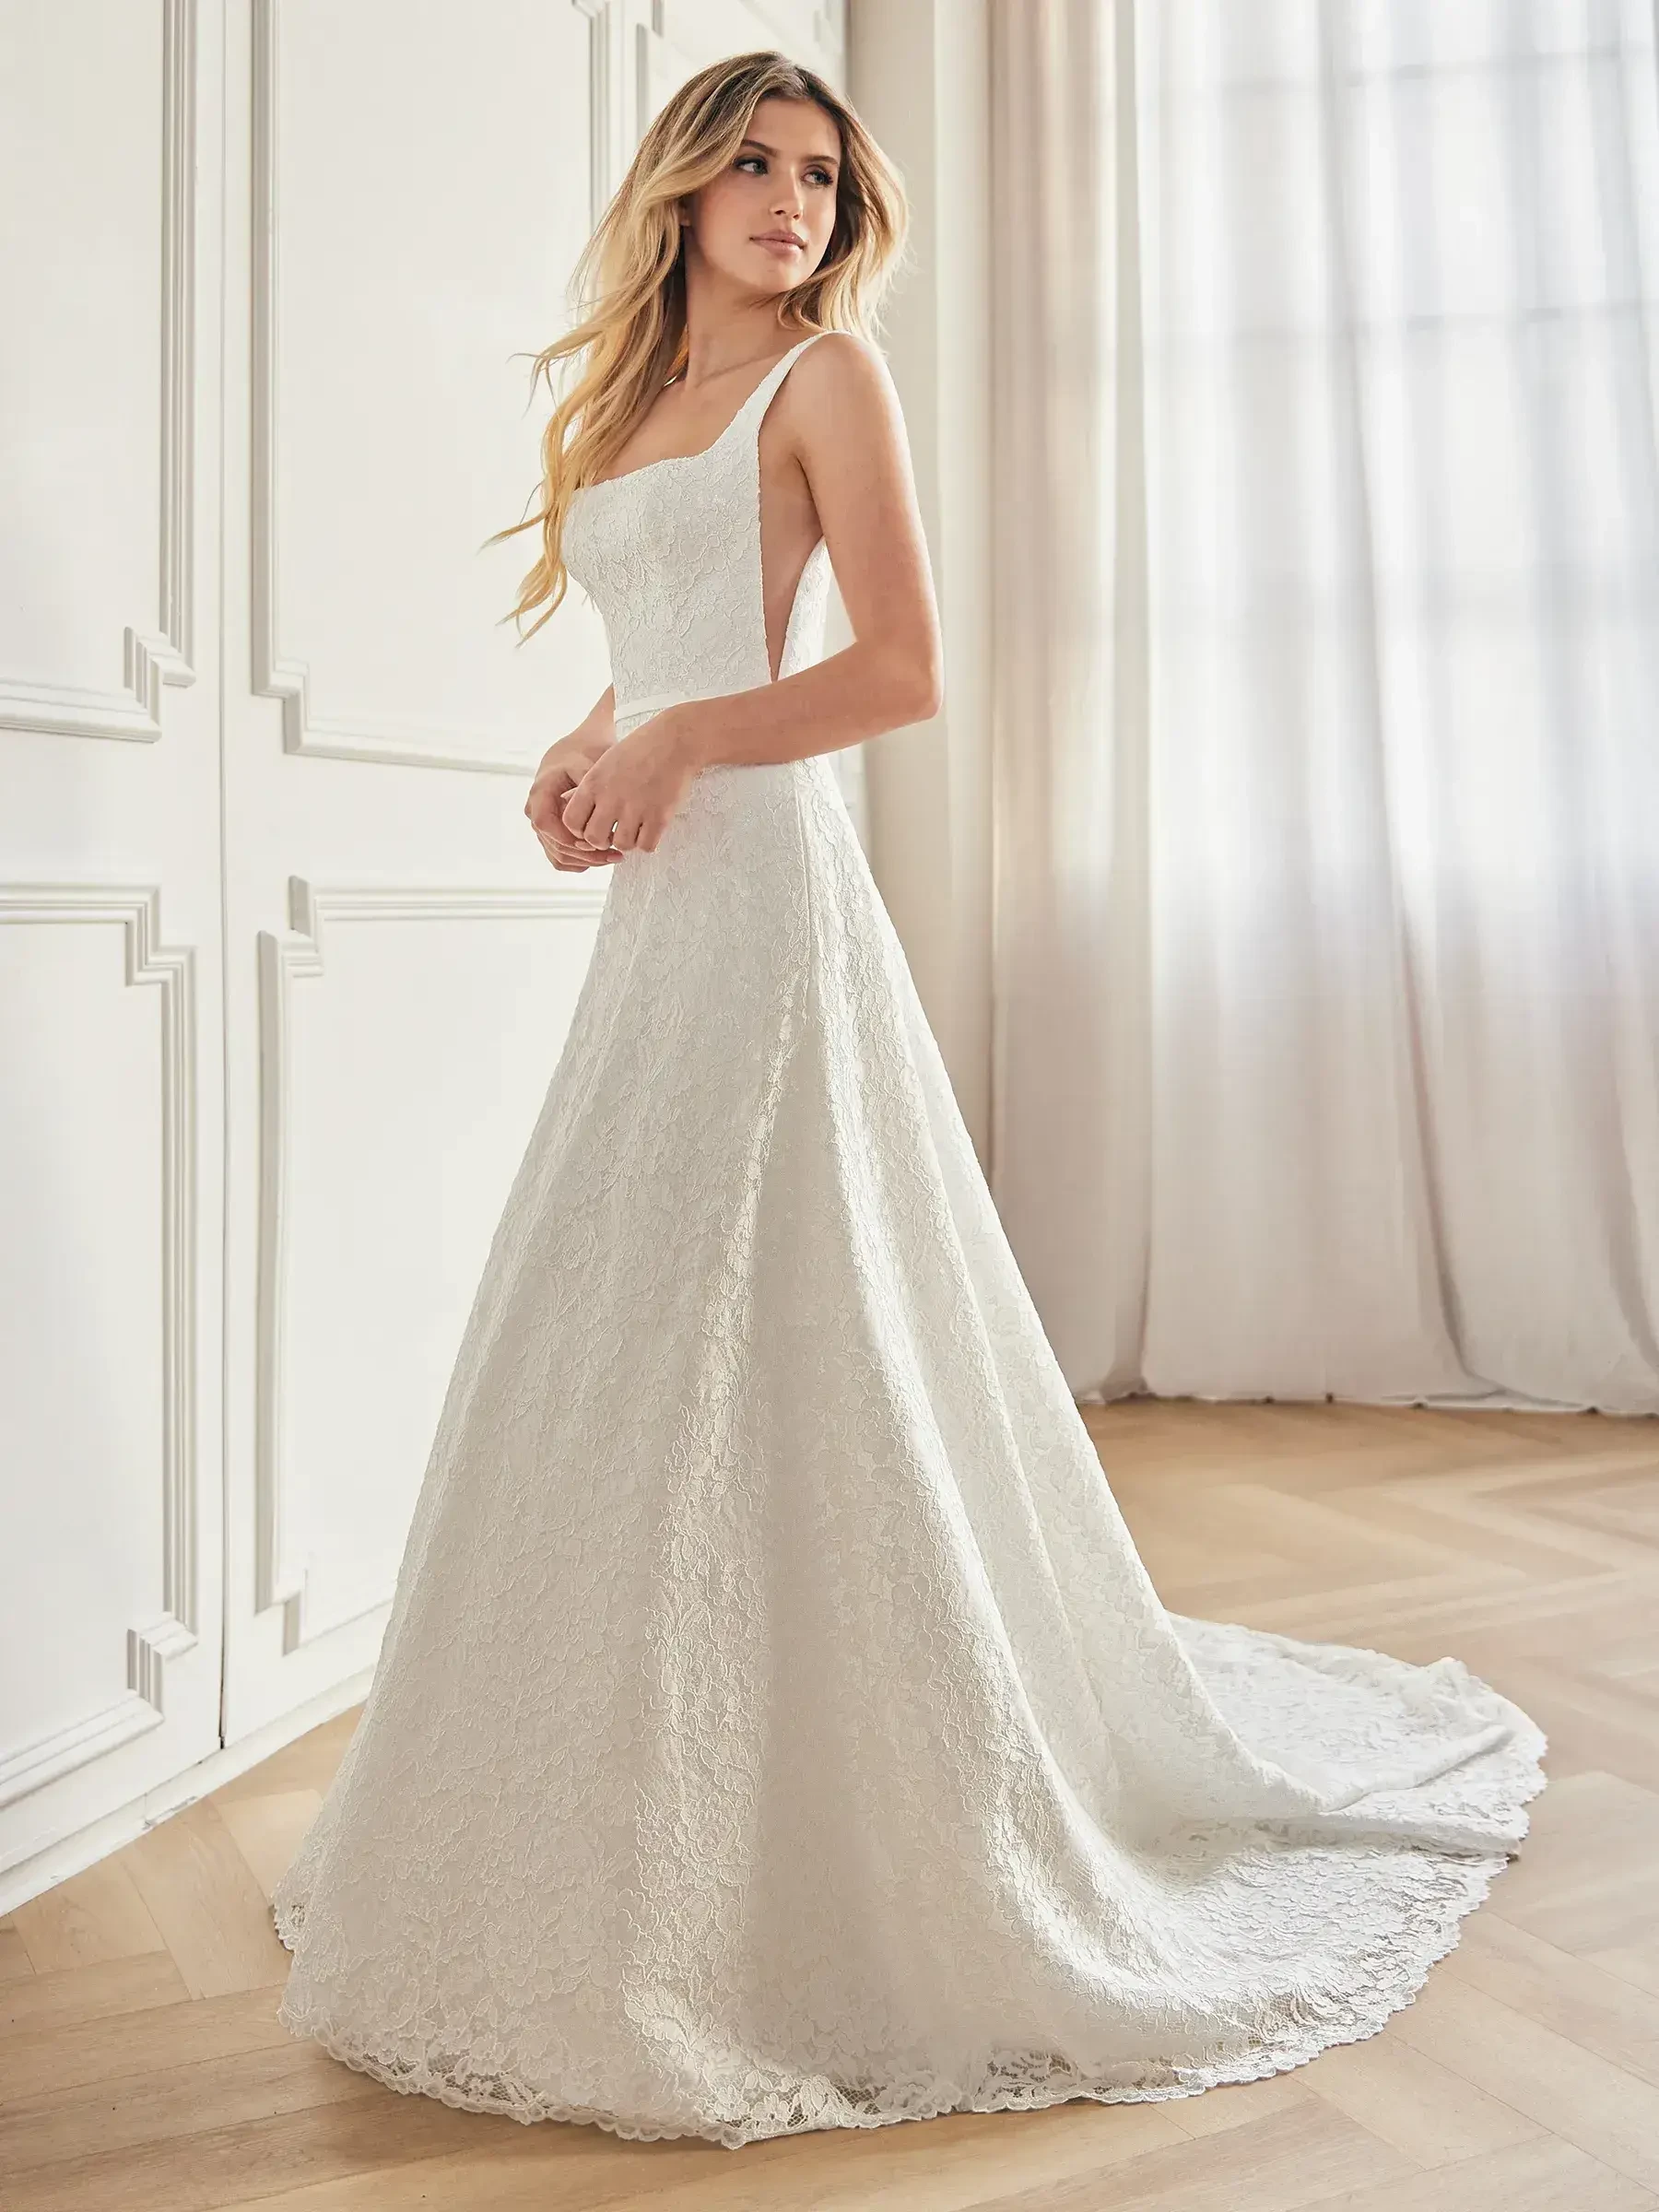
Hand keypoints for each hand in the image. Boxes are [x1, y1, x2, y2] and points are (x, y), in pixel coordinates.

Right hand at [525, 729, 622, 871]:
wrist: (577, 748)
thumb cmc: (584, 753)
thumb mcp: (588, 764)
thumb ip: (589, 788)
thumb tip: (600, 813)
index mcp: (540, 792)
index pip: (546, 825)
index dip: (569, 838)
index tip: (596, 842)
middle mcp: (536, 810)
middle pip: (554, 845)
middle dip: (585, 854)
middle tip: (614, 855)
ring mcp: (543, 824)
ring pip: (559, 855)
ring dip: (586, 861)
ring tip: (614, 857)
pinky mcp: (553, 832)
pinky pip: (562, 856)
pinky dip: (581, 861)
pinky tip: (604, 858)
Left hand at [559, 708, 701, 855]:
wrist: (674, 741)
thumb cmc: (639, 750)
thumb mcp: (604, 764)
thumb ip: (591, 790)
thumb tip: (578, 815)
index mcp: (593, 783)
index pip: (571, 821)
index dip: (580, 829)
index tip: (593, 825)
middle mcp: (611, 798)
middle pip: (593, 838)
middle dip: (602, 841)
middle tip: (613, 833)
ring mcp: (636, 808)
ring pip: (621, 845)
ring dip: (627, 842)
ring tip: (635, 829)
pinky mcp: (659, 816)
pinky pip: (646, 846)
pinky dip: (648, 842)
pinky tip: (651, 829)